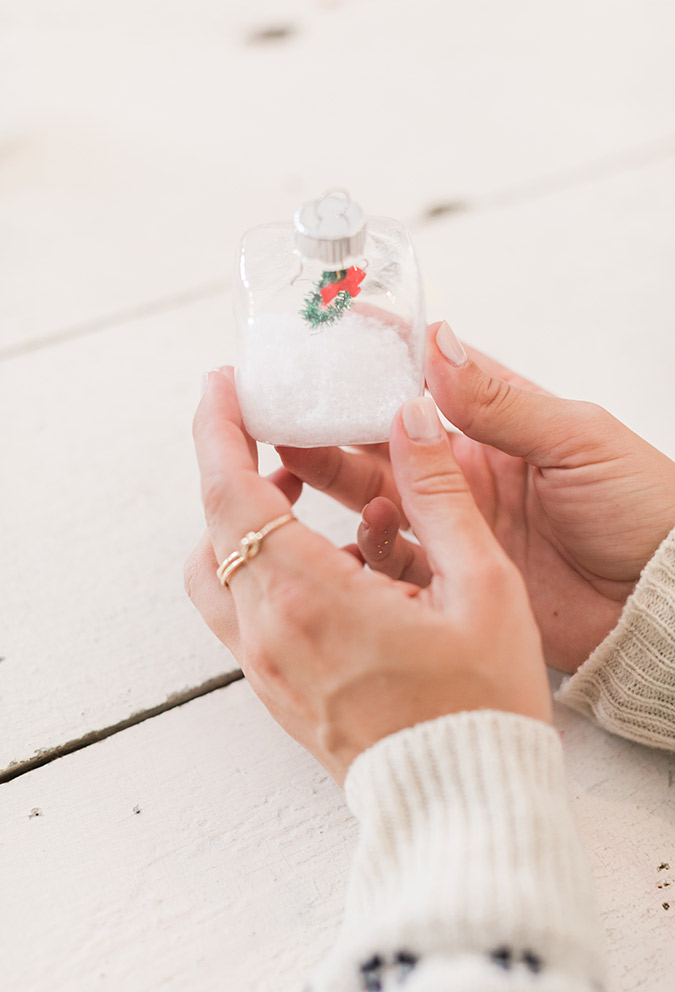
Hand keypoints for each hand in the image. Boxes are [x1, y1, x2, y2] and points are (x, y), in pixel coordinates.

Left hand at [185, 369, 549, 784]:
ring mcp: (264, 666)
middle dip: (232, 464)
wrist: (461, 803)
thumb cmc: (480, 701)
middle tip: (270, 431)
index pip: (231, 492)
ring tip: (302, 496)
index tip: (221, 386)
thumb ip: (438, 495)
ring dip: (241, 521)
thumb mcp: (480, 587)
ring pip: (215, 570)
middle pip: (214, 525)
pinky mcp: (274, 688)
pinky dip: (259, 566)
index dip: (218, 429)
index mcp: (310, 598)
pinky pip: (241, 609)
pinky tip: (329, 563)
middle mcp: (268, 632)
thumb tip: (410, 419)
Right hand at [278, 322, 674, 672]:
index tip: (322, 337)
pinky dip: (374, 542)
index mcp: (495, 427)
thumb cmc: (641, 507)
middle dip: (329, 420)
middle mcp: (464, 473)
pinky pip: (397, 559)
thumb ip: (503, 402)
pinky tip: (365, 527)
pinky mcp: (455, 578)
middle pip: (380, 440)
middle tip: (281, 406)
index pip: (422, 382)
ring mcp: (456, 525)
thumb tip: (439, 344)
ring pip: (376, 495)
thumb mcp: (577, 441)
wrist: (662, 602)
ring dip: (334, 476)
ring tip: (298, 457)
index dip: (372, 359)